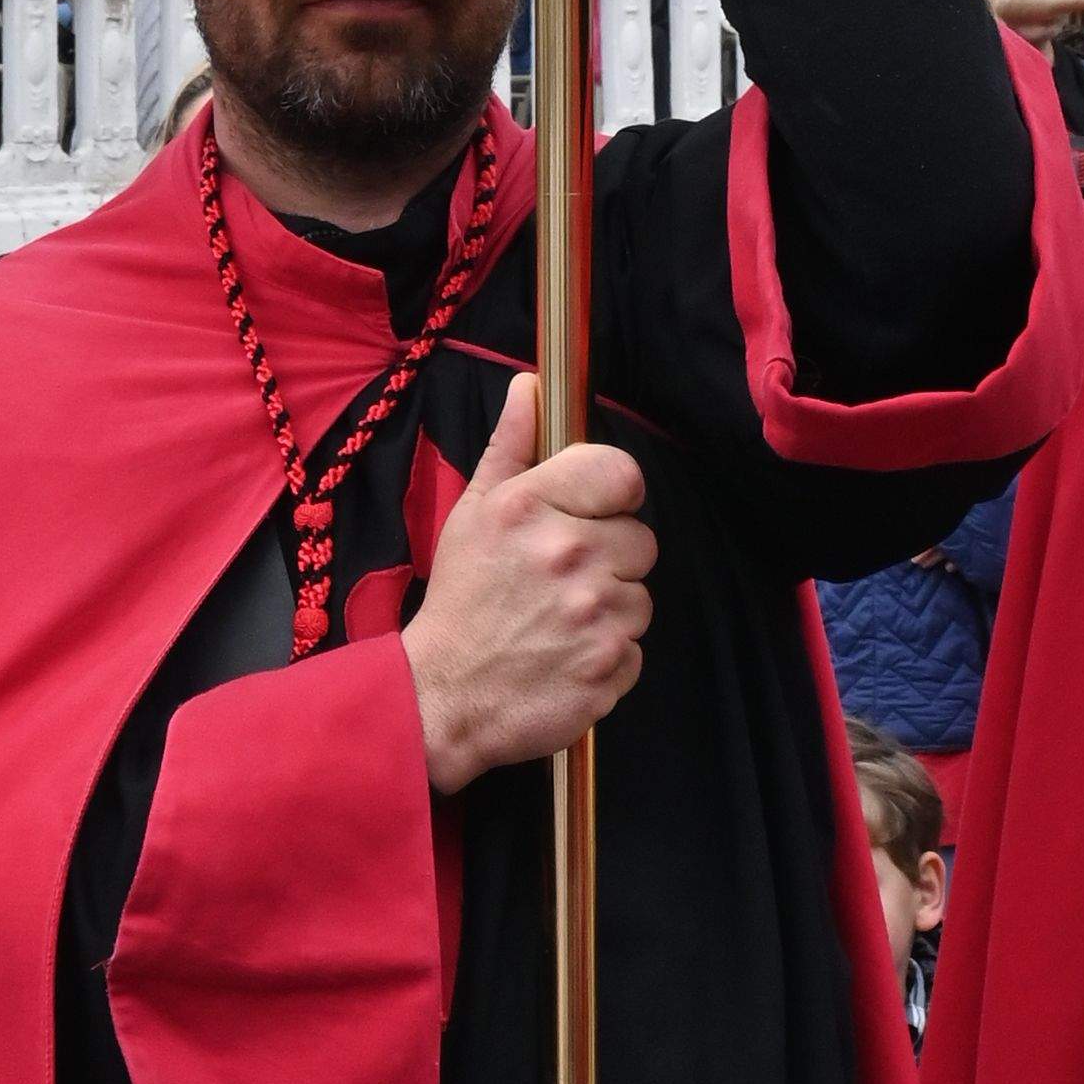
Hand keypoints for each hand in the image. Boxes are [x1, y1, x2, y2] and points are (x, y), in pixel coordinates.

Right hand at [400, 374, 655, 795]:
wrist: (442, 697)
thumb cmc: (461, 600)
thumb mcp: (474, 513)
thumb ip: (511, 446)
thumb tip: (530, 386)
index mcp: (535, 507)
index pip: (623, 476)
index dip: (614, 495)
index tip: (595, 513)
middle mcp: (571, 555)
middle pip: (640, 540)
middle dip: (611, 557)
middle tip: (564, 577)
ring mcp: (594, 616)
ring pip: (642, 598)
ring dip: (612, 608)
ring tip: (561, 619)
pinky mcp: (609, 668)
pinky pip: (636, 649)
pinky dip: (610, 655)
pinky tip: (568, 654)